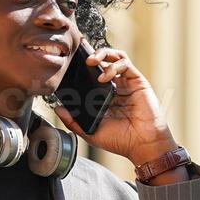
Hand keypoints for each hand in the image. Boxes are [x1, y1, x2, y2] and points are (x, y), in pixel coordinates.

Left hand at [52, 46, 180, 166]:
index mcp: (106, 98)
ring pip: (116, 58)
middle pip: (105, 62)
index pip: (94, 75)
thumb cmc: (121, 141)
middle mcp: (117, 88)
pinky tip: (104, 76)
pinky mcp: (138, 82)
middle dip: (93, 54)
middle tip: (82, 56)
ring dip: (103, 54)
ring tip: (91, 61)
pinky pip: (126, 64)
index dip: (85, 67)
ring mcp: (128, 84)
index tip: (72, 62)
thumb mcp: (91, 132)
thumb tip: (57, 109)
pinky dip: (113, 65)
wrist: (142, 145)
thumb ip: (73, 121)